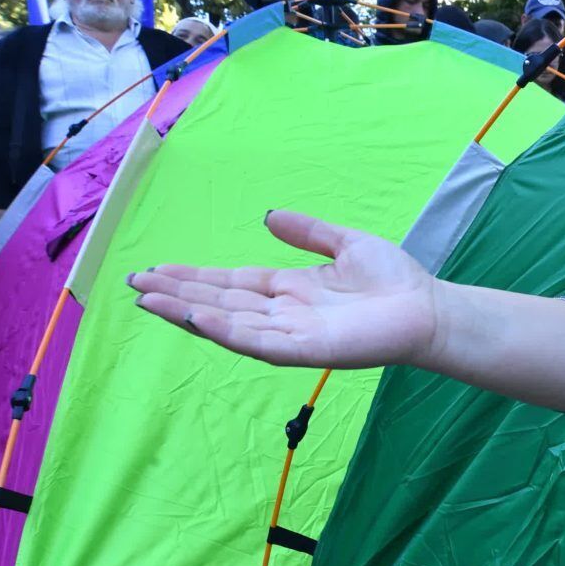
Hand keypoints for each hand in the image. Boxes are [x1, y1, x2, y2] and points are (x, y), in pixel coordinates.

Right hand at [129, 210, 437, 369]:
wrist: (429, 310)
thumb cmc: (395, 281)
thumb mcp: (346, 243)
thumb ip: (308, 232)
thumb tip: (268, 216)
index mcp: (290, 289)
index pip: (230, 284)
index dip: (193, 278)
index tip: (156, 269)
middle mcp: (284, 313)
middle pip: (219, 303)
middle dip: (177, 294)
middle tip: (134, 284)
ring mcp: (293, 333)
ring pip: (229, 323)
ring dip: (188, 312)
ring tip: (149, 300)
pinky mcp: (307, 349)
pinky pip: (258, 342)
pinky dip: (226, 331)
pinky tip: (196, 319)